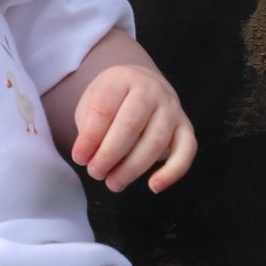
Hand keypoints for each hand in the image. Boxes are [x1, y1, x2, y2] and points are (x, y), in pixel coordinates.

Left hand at [70, 60, 196, 193]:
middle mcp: (151, 90)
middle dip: (110, 154)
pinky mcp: (186, 126)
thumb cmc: (112, 102)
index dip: (89, 137)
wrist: (142, 85)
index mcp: (122, 79)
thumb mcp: (92, 104)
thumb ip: (90, 129)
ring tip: (113, 183)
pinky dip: (172, 172)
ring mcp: (172, 108)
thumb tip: (90, 159)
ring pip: (156, 141)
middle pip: (131, 124)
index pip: (104, 108)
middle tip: (95, 172)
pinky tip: (154, 186)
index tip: (79, 158)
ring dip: (133, 168)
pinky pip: (186, 150)